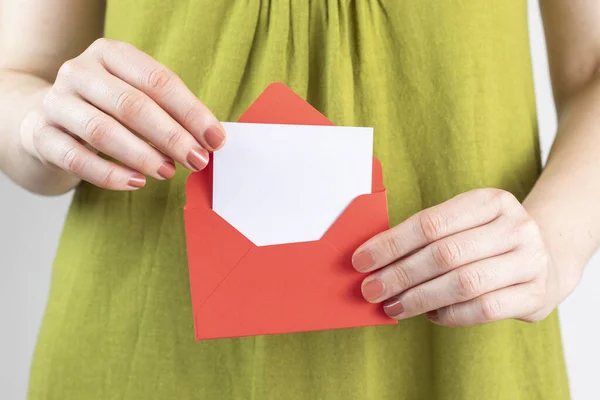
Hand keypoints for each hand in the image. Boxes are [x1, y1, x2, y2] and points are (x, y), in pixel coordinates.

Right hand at [20, 38, 224, 189]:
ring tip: (168, 172)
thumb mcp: (136, 95)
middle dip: (171, 136)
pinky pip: (76, 159)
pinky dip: (109, 174)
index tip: (215, 140)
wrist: (45, 117)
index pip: (158, 80)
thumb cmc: (107, 107)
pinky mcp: (41, 135)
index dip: (191, 112)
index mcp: (111, 54)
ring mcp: (56, 102)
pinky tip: (136, 182)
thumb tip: (210, 140)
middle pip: (131, 105)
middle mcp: (80, 72)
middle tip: (197, 160)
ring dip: (142, 155)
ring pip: (102, 131)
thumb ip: (170, 112)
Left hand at [352, 188, 569, 326]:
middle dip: (400, 274)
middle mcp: (515, 226)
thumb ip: (427, 236)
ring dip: (419, 298)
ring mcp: (530, 260)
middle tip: (371, 289)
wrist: (546, 256)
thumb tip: (374, 260)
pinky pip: (483, 309)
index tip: (362, 260)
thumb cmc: (487, 240)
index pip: (431, 222)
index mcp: (490, 201)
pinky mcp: (536, 294)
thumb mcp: (464, 223)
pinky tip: (429, 314)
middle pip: (445, 254)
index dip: (392, 243)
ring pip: (463, 284)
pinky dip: (449, 315)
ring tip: (393, 306)